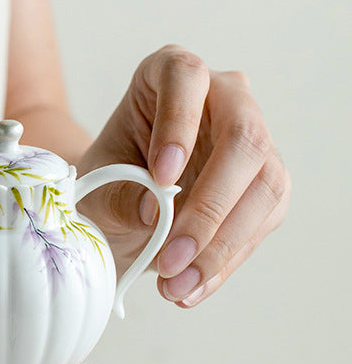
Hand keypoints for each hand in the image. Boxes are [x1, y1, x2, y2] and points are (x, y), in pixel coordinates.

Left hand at [77, 44, 290, 306]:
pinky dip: (225, 262)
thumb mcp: (98, 188)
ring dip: (221, 247)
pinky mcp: (264, 185)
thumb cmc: (107, 181)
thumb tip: (160, 214)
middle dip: (209, 208)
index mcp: (170, 75)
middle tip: (170, 260)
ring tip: (175, 287)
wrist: (120, 206)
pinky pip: (261, 223)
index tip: (161, 178)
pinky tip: (192, 288)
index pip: (186, 78)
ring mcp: (251, 142)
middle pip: (243, 137)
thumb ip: (121, 196)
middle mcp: (222, 99)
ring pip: (264, 186)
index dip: (179, 123)